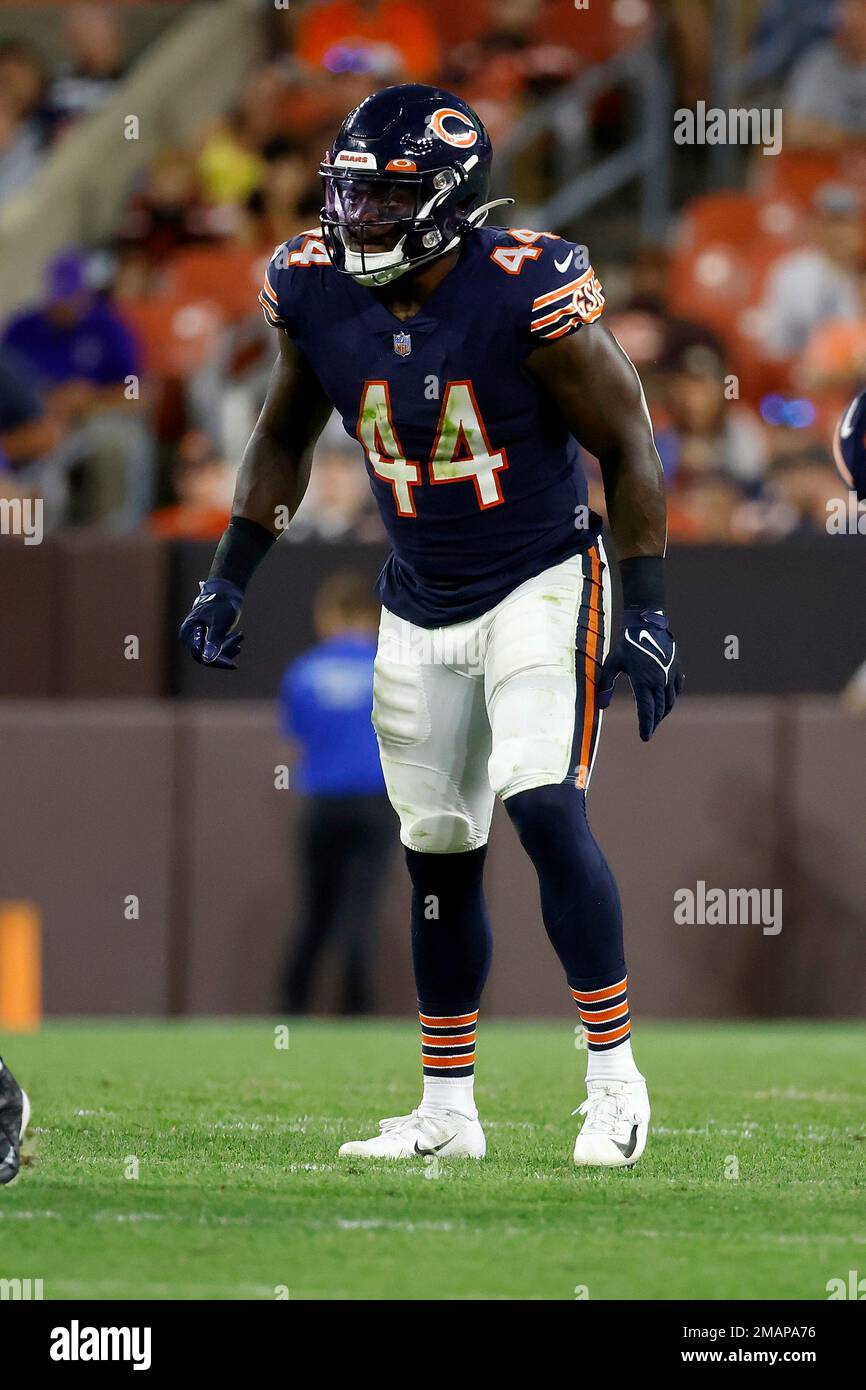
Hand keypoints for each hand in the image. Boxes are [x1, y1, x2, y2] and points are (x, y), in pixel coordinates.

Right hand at [178, 579, 243, 668]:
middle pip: (207, 656)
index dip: (216, 661)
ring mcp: (199, 638)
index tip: (233, 665)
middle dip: (225, 653)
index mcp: (188, 632)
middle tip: (239, 647)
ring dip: (229, 647)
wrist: (226, 592)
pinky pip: (218, 648)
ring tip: (241, 636)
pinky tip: (239, 638)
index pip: (200, 655)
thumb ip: (213, 641)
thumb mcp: (218, 624)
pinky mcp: (207, 637)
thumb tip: (208, 659)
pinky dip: (229, 644)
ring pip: (214, 653)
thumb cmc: (220, 605)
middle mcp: (190, 637)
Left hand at [598, 608, 682, 740]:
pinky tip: (667, 701)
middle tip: (648, 730)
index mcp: (643, 681)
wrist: (647, 624)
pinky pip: (677, 689)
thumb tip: (602, 706)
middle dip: (654, 722)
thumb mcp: (612, 663)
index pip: (646, 711)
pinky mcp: (676, 668)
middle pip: (659, 710)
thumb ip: (606, 684)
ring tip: (657, 718)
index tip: (645, 738)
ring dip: (663, 712)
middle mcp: (659, 681)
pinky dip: (672, 698)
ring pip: (670, 701)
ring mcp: (670, 674)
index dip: (646, 726)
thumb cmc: (627, 644)